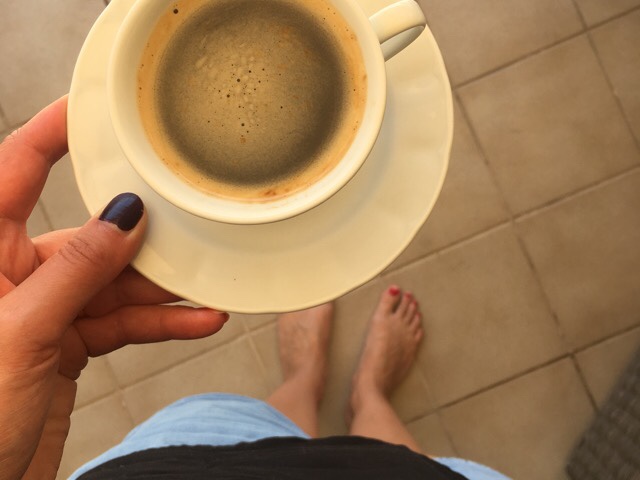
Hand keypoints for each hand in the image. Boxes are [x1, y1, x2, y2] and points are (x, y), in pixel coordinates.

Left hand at [0, 97, 228, 479]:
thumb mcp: (21, 335)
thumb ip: (74, 272)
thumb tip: (121, 217)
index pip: (15, 171)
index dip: (51, 132)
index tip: (92, 106)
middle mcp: (14, 275)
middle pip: (88, 237)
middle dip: (140, 239)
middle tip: (186, 226)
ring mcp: (45, 310)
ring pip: (114, 284)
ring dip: (162, 291)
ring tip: (208, 286)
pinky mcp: (69, 343)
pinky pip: (121, 322)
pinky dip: (159, 324)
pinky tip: (196, 320)